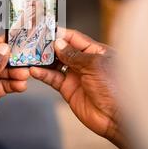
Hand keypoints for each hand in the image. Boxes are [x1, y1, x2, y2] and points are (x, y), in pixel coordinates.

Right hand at [29, 29, 125, 148]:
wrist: (116, 118)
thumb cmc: (115, 89)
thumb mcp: (94, 65)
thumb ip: (74, 54)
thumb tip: (59, 43)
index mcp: (96, 52)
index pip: (75, 38)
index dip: (60, 34)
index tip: (46, 30)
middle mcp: (84, 62)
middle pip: (63, 50)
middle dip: (49, 46)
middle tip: (34, 43)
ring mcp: (76, 76)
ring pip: (55, 64)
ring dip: (43, 60)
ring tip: (31, 56)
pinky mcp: (68, 89)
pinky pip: (53, 78)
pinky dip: (43, 74)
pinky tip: (35, 70)